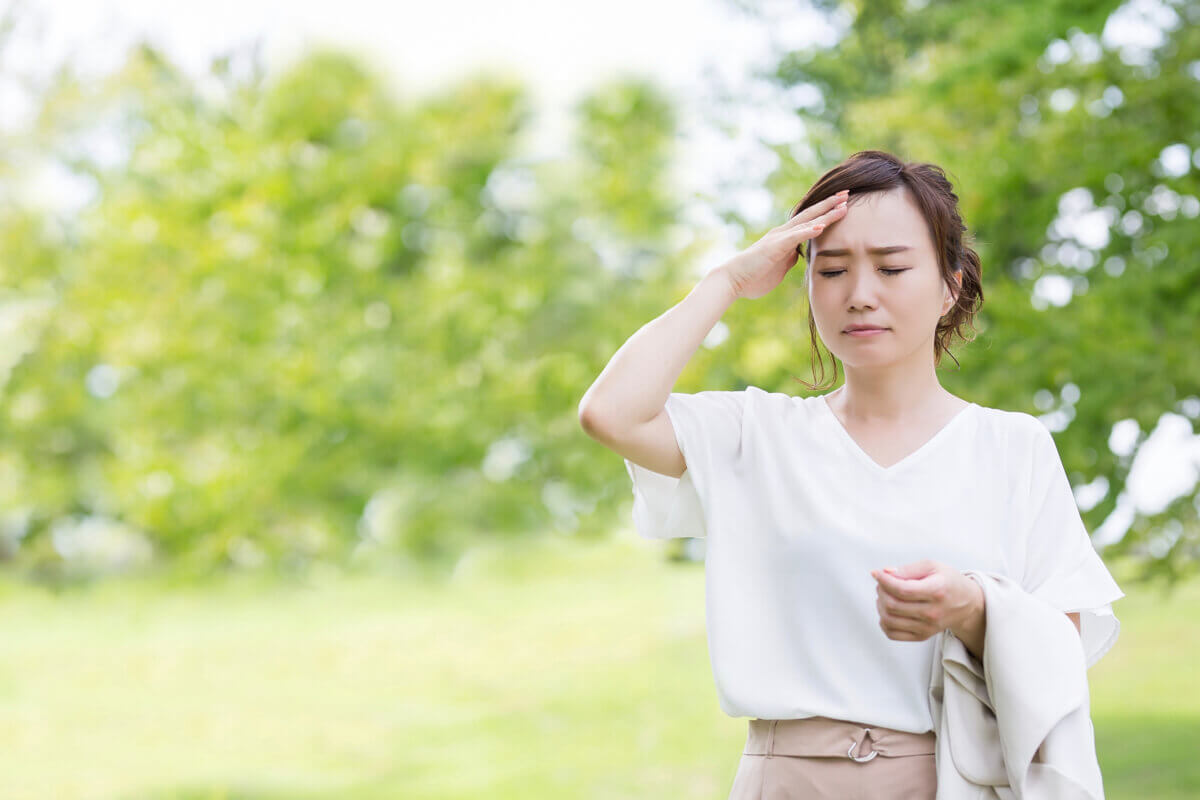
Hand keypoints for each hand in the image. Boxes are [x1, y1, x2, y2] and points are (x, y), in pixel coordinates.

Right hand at [716, 189, 849, 299]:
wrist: (732, 280)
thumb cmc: (753, 276)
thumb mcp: (779, 266)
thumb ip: (789, 257)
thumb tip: (798, 254)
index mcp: (784, 238)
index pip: (809, 221)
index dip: (825, 213)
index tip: (842, 205)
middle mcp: (782, 233)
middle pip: (810, 214)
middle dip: (830, 204)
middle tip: (847, 193)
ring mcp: (779, 238)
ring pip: (806, 222)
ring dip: (825, 213)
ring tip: (842, 204)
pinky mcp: (775, 247)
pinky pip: (795, 237)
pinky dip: (808, 231)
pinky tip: (821, 226)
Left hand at [869, 559, 982, 641]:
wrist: (967, 603)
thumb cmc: (948, 581)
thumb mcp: (932, 566)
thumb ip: (908, 569)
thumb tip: (886, 572)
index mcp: (937, 591)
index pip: (902, 590)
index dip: (884, 580)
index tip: (877, 573)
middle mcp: (933, 612)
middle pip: (893, 605)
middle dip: (881, 591)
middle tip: (882, 583)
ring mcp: (927, 627)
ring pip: (889, 620)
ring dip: (880, 605)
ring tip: (885, 595)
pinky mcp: (922, 636)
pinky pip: (892, 634)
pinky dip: (883, 621)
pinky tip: (887, 610)